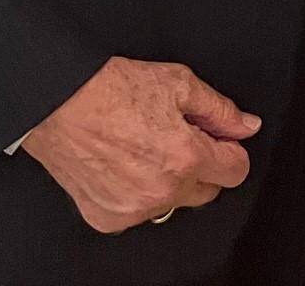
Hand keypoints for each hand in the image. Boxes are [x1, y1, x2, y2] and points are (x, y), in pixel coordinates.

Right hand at [20, 56, 260, 232]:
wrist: (58, 104)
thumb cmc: (113, 90)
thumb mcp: (179, 84)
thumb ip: (220, 110)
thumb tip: (246, 125)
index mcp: (187, 158)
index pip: (235, 171)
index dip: (230, 150)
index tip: (218, 140)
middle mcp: (162, 191)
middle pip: (207, 191)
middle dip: (201, 167)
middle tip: (177, 139)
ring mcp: (134, 210)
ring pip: (172, 203)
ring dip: (169, 183)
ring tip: (145, 149)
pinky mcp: (108, 219)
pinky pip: (138, 213)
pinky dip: (136, 194)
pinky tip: (124, 165)